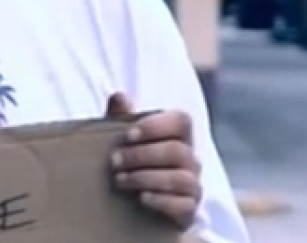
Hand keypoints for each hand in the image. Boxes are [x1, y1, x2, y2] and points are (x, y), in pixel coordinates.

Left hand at [106, 93, 200, 227]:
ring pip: (181, 178)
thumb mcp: (121, 141)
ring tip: (120, 180)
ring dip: (146, 178)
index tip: (128, 135)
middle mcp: (190, 159)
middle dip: (142, 155)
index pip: (181, 121)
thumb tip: (119, 96)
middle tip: (114, 161)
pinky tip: (142, 198)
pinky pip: (184, 205)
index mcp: (177, 136)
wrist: (132, 206)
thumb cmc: (130, 164)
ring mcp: (192, 185)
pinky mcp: (189, 210)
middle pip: (177, 151)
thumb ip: (119, 117)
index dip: (156, 126)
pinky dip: (161, 200)